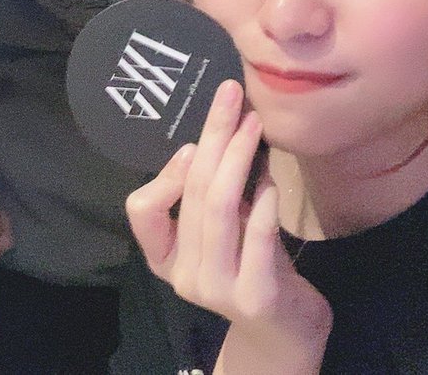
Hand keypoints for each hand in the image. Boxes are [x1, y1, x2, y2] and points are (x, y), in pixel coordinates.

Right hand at [126, 80, 330, 369]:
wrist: (287, 330)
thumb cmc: (253, 267)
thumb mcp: (224, 229)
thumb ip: (212, 194)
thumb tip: (212, 136)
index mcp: (165, 257)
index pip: (140, 210)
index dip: (164, 174)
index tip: (190, 145)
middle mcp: (183, 275)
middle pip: (192, 195)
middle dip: (212, 139)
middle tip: (230, 97)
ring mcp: (216, 289)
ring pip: (218, 209)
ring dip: (237, 158)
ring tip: (253, 123)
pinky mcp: (255, 297)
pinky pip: (256, 238)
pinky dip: (264, 201)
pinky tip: (271, 177)